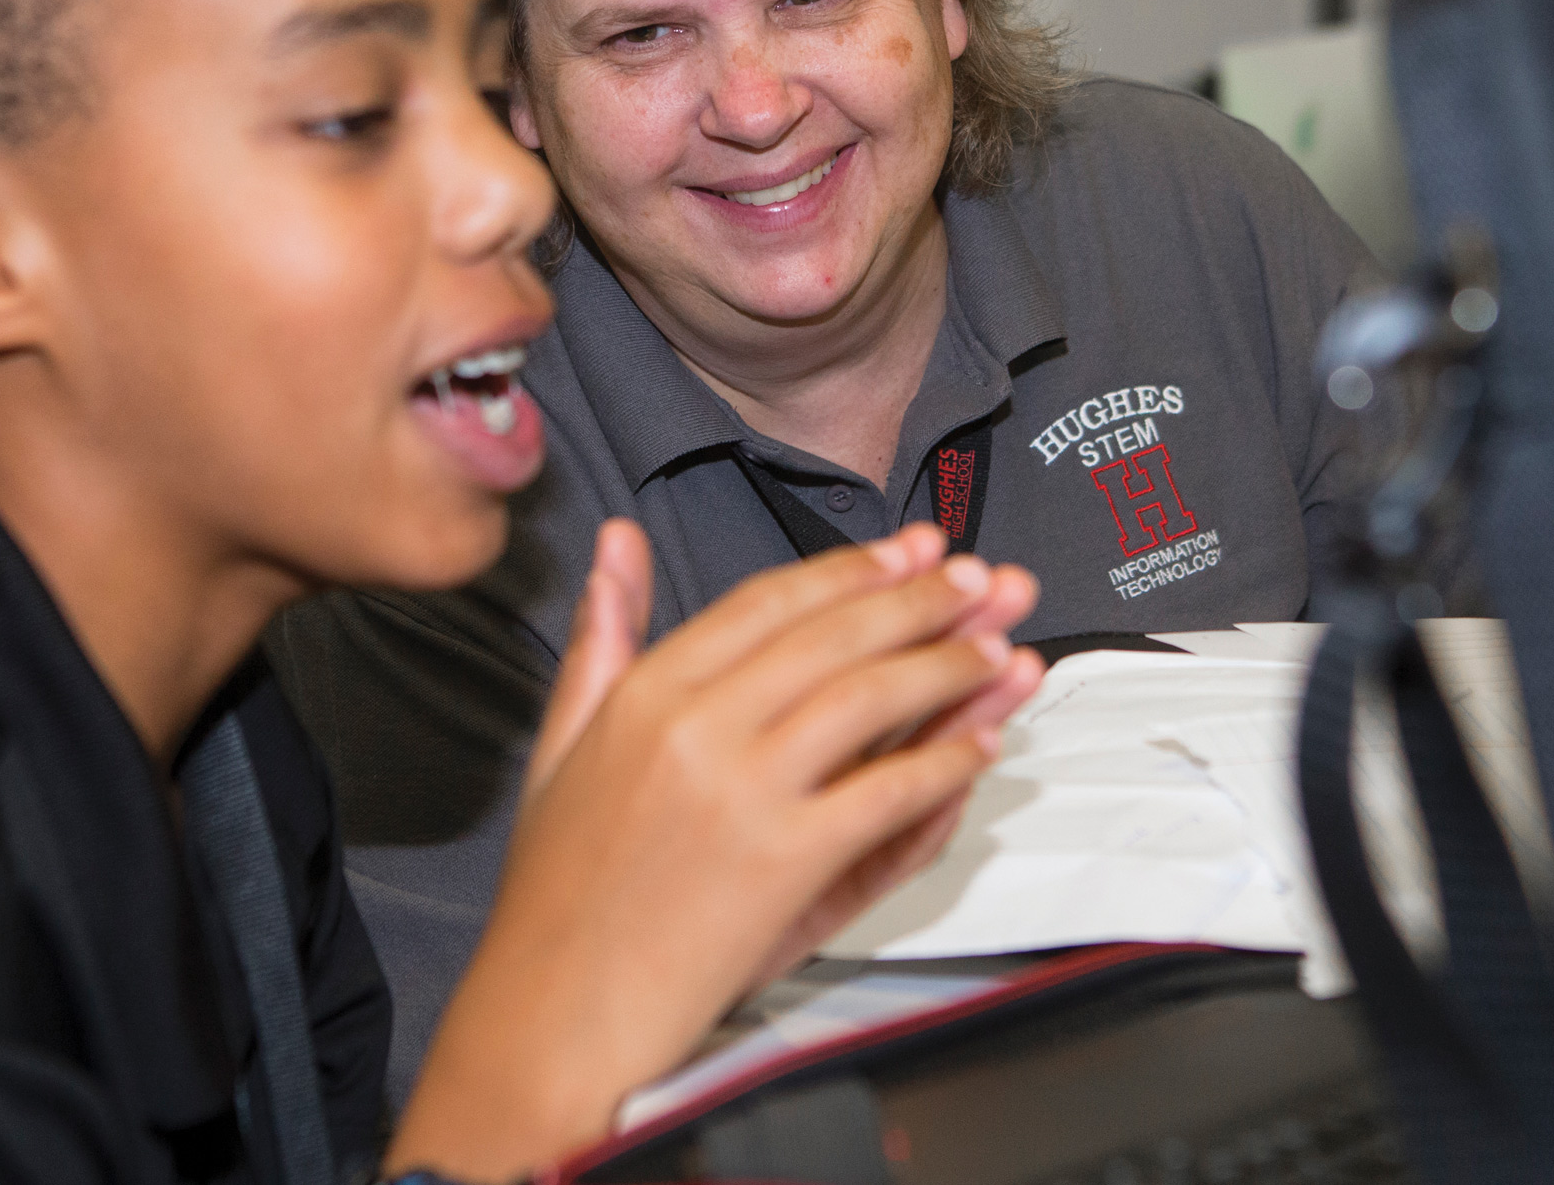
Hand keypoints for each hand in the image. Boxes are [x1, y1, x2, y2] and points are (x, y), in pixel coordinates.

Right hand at [389, 520, 1042, 1181]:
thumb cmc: (560, 894)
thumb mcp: (561, 743)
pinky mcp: (782, 862)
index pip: (771, 600)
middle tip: (980, 582)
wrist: (556, 1011)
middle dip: (921, 601)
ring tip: (997, 651)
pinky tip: (979, 745)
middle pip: (834, 637)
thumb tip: (616, 543)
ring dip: (948, 669)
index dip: (853, 568)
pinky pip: (886, 795)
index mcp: (646, 692)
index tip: (910, 550)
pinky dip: (944, 764)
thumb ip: (602, 639)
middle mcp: (695, 727)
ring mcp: (742, 793)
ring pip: (870, 700)